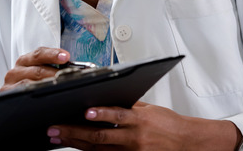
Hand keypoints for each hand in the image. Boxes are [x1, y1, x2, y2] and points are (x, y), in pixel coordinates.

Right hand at [0, 47, 69, 91]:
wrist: (15, 104)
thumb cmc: (31, 86)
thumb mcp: (39, 75)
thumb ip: (51, 69)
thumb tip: (70, 67)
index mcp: (25, 61)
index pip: (40, 53)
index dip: (53, 54)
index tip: (66, 57)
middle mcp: (16, 70)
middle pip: (37, 69)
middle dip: (54, 72)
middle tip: (68, 76)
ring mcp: (11, 83)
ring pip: (30, 82)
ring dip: (46, 84)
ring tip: (60, 87)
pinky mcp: (7, 95)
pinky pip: (22, 93)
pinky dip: (34, 93)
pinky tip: (44, 96)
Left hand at [47, 101, 241, 150]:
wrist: (188, 143)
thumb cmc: (169, 125)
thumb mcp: (149, 109)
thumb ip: (126, 104)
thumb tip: (104, 96)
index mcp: (138, 120)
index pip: (116, 115)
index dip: (100, 114)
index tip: (84, 112)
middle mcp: (133, 138)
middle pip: (100, 136)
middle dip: (75, 132)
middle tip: (55, 128)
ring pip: (98, 149)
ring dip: (76, 143)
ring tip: (57, 138)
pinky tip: (76, 149)